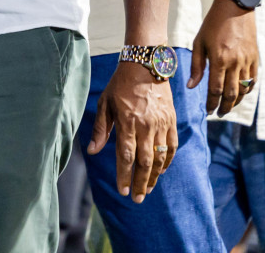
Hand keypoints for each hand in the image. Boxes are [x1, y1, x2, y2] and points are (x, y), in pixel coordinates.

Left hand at [88, 61, 177, 202]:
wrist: (146, 65)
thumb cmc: (120, 84)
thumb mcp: (105, 103)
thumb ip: (101, 129)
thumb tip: (92, 151)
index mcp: (127, 121)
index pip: (125, 155)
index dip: (124, 175)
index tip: (122, 190)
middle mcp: (146, 125)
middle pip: (144, 162)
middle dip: (140, 183)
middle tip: (136, 198)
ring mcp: (161, 124)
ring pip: (159, 158)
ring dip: (153, 176)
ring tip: (147, 189)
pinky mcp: (172, 121)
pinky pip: (172, 147)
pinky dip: (168, 162)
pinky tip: (161, 171)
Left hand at [190, 0, 257, 115]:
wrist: (235, 8)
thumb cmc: (212, 24)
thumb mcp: (199, 42)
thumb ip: (196, 66)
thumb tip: (192, 87)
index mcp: (219, 60)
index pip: (215, 90)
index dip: (211, 103)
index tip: (208, 111)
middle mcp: (235, 63)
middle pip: (231, 94)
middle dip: (225, 107)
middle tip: (219, 113)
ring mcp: (247, 61)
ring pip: (244, 90)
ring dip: (236, 101)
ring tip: (228, 106)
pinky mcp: (255, 58)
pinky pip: (253, 80)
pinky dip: (247, 90)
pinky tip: (240, 93)